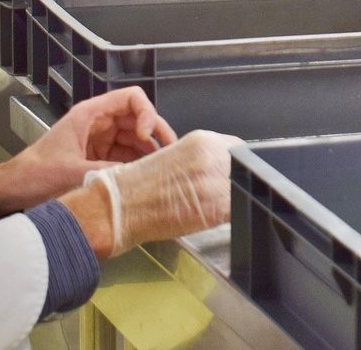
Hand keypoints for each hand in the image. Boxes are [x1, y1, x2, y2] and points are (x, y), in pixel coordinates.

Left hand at [0, 87, 175, 216]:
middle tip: (171, 156)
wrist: (12, 191)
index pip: (132, 99)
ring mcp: (103, 141)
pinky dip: (140, 166)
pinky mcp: (102, 159)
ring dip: (151, 153)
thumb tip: (140, 176)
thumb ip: (108, 171)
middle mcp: (101, 124)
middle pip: (141, 119)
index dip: (147, 113)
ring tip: (164, 170)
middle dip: (157, 135)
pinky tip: (149, 178)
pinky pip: (128, 157)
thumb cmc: (34, 174)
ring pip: (138, 140)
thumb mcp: (72, 172)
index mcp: (91, 115)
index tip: (147, 136)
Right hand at [66, 130, 242, 258]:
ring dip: (234, 198)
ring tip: (214, 206)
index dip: (236, 163)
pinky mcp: (215, 207)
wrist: (117, 208)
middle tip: (222, 192)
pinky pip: (237, 209)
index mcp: (202, 141)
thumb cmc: (137, 186)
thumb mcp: (174, 158)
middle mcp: (212, 157)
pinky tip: (213, 218)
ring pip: (242, 188)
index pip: (238, 148)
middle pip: (244, 168)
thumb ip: (202, 159)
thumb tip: (222, 168)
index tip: (232, 172)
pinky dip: (231, 215)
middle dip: (237, 180)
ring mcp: (215, 182)